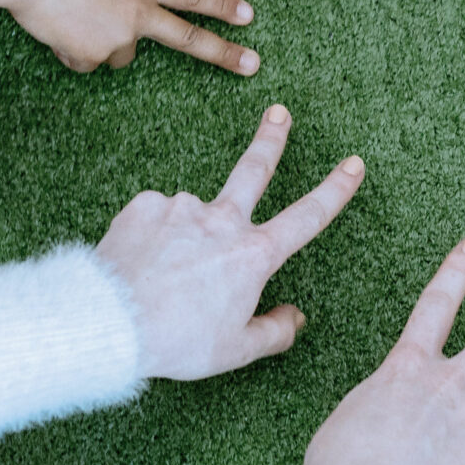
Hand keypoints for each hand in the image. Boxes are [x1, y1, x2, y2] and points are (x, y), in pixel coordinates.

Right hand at [11, 0, 259, 74]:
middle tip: (252, 65)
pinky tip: (58, 27)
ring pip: (122, 52)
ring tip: (77, 14)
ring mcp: (115, 38)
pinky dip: (75, 50)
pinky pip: (87, 61)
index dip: (222, 6)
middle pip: (188, 39)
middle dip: (224, 54)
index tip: (248, 17)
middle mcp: (137, 14)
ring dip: (107, 40)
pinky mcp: (89, 56)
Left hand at [96, 103, 366, 378]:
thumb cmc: (178, 340)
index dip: (335, 190)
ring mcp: (183, 207)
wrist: (111, 321)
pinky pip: (156, 219)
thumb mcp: (236, 351)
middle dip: (272, 139)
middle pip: (255, 169)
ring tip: (163, 277)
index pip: (307, 216)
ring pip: (192, 217)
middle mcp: (223, 220)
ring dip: (185, 236)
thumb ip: (274, 332)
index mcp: (253, 255)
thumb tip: (295, 317)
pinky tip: (141, 263)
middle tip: (279, 113)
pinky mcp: (145, 205)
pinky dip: (153, 238)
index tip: (353, 164)